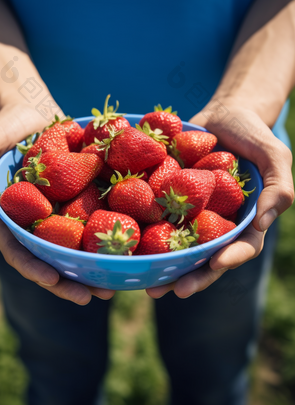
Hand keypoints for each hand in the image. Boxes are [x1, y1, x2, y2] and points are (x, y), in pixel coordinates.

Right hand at [0, 102, 114, 304]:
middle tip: (96, 295)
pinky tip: (129, 246)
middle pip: (53, 258)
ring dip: (95, 267)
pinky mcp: (82, 196)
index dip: (35, 269)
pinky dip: (109, 233)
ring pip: (78, 246)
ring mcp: (61, 210)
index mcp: (13, 219)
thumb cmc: (5, 128)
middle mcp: (38, 221)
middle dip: (71, 280)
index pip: (20, 252)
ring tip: (116, 283)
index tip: (54, 279)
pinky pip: (96, 218)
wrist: (33, 108)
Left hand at [146, 105, 293, 299]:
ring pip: (178, 245)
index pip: (241, 248)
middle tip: (167, 290)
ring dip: (162, 265)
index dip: (228, 260)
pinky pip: (159, 217)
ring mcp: (192, 214)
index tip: (213, 265)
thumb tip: (262, 224)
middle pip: (204, 257)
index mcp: (244, 220)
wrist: (224, 114)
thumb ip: (279, 187)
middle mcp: (217, 223)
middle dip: (188, 276)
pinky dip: (144, 231)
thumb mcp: (274, 155)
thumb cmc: (254, 134)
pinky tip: (127, 243)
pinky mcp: (171, 200)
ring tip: (145, 281)